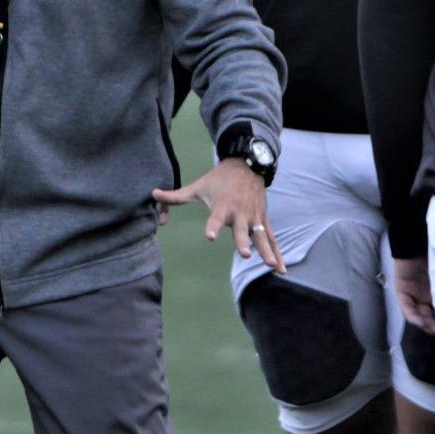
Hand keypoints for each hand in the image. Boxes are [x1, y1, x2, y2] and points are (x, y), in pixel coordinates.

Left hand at [152, 158, 284, 271]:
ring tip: (271, 266)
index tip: (210, 236)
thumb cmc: (219, 179)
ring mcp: (254, 217)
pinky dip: (277, 253)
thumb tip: (153, 194)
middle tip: (246, 254)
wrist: (248, 164)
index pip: (216, 218)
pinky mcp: (263, 220)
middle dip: (244, 242)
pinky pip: (271, 239)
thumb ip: (176, 196)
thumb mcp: (198, 186)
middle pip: (242, 230)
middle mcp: (240, 213)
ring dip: (267, 251)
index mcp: (222, 206)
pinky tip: (281, 269)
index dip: (213, 226)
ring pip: (261, 236)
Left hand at [393, 256, 434, 333]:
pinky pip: (406, 307)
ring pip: (419, 315)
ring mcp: (414, 294)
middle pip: (432, 317)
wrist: (419, 240)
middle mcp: (428, 295)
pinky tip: (419, 321)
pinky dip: (412, 316)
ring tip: (433, 328)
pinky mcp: (402, 290)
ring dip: (426, 324)